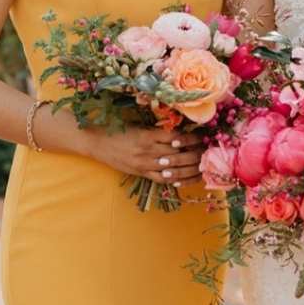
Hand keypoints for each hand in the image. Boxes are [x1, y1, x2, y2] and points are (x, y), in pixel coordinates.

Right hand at [81, 125, 205, 186]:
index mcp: (148, 134)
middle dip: (195, 153)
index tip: (201, 136)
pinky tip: (186, 178)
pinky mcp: (141, 173)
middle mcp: (148, 151)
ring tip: (201, 165)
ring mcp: (145, 164)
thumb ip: (157, 129)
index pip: (176, 137)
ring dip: (189, 168)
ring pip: (173, 169)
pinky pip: (162, 179)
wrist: (96, 142)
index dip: (191, 138)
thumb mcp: (138, 124)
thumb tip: (180, 131)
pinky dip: (176, 179)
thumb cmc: (118, 129)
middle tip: (206, 151)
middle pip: (178, 154)